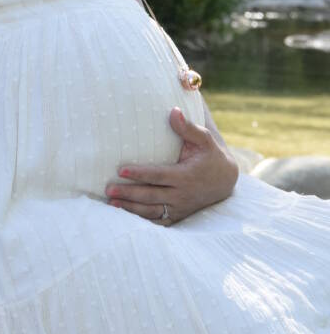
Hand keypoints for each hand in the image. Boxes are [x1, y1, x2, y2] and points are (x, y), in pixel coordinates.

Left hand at [105, 107, 238, 224]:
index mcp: (186, 176)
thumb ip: (188, 128)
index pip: (159, 175)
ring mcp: (179, 207)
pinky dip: (141, 220)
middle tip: (108, 189)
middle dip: (129, 193)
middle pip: (151, 196)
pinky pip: (158, 221)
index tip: (121, 170)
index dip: (140, 174)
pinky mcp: (178, 215)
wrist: (224, 181)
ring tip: (111, 203)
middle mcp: (182, 194)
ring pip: (152, 211)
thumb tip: (174, 111)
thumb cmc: (210, 155)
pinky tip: (124, 216)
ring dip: (131, 209)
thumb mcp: (204, 139)